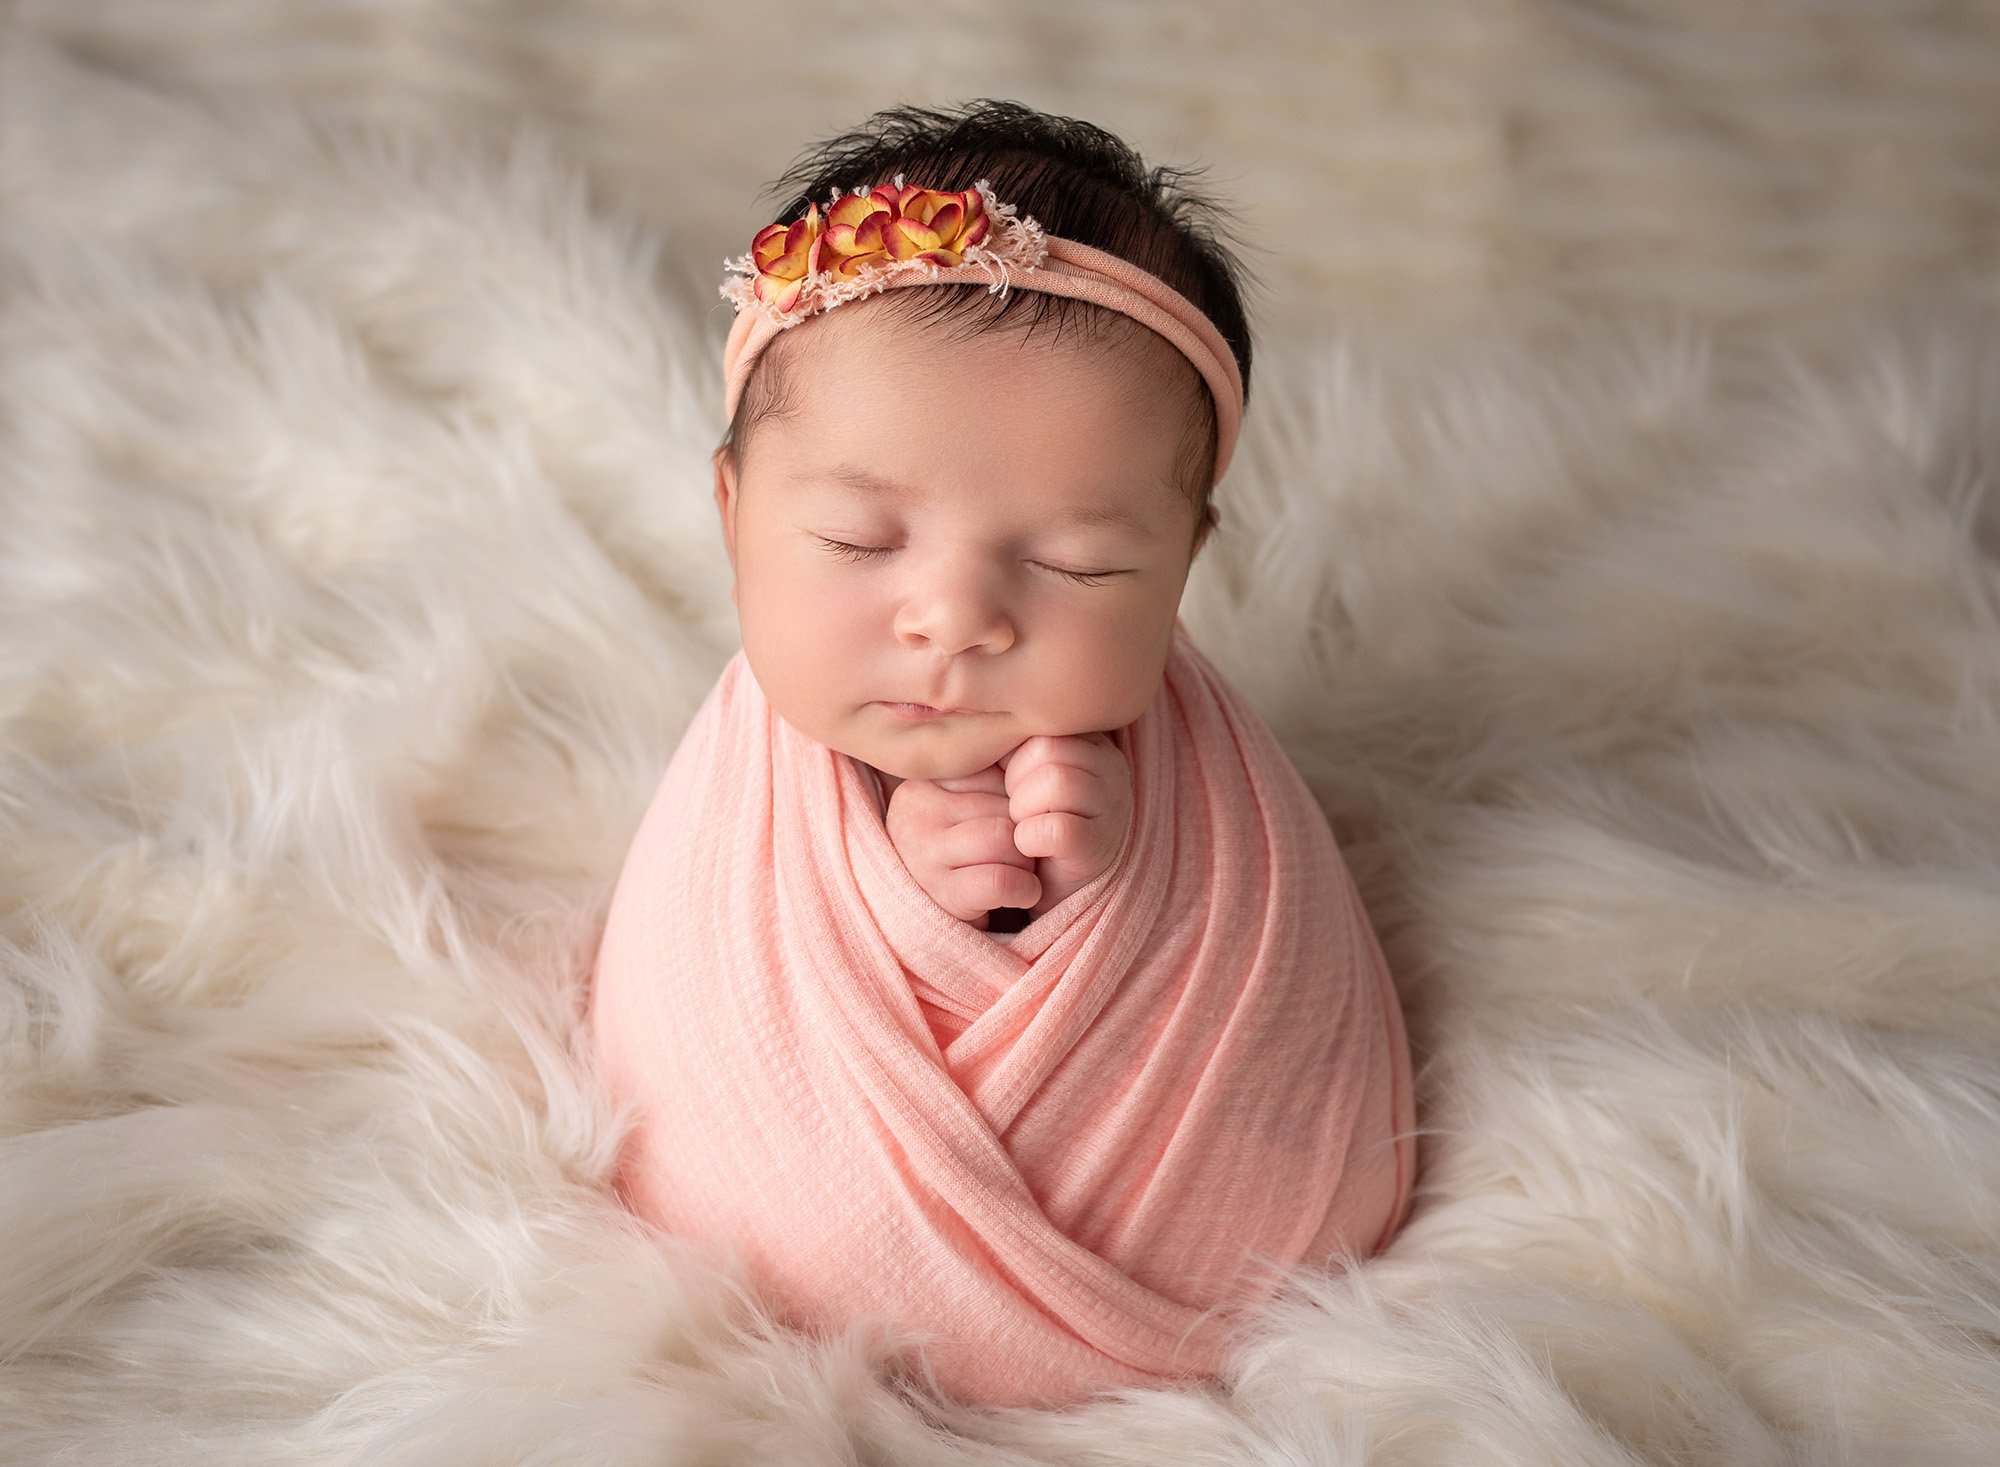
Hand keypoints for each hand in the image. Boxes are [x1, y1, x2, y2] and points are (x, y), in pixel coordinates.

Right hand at [883, 765, 1041, 929]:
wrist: (932, 924)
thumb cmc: (962, 856)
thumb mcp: (971, 805)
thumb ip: (994, 773)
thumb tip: (1038, 740)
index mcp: (924, 780)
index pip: (998, 773)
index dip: (1019, 802)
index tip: (1015, 822)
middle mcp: (915, 809)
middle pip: (1006, 807)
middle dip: (1025, 833)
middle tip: (1023, 853)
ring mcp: (922, 851)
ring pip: (1005, 839)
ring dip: (1026, 861)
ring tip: (1021, 870)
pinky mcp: (939, 892)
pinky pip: (1000, 879)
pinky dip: (1024, 889)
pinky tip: (1022, 893)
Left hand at [995, 732, 1133, 915]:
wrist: (1058, 887)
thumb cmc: (1034, 820)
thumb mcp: (1025, 773)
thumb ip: (1011, 742)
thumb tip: (967, 715)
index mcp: (1091, 739)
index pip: (1040, 724)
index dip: (1012, 755)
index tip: (1013, 782)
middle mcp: (1111, 766)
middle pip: (1047, 749)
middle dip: (1016, 781)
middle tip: (1019, 808)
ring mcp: (1112, 805)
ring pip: (1055, 781)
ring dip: (1023, 809)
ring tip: (1025, 825)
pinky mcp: (1100, 844)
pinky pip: (1055, 828)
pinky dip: (1029, 839)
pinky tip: (1032, 847)